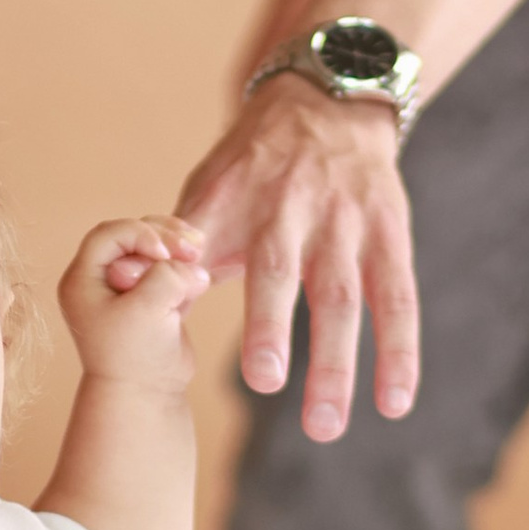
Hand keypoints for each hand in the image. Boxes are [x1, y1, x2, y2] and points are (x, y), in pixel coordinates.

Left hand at [57, 215, 210, 382]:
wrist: (146, 396)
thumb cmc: (135, 358)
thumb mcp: (147, 310)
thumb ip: (167, 276)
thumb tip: (192, 265)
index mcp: (82, 280)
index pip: (109, 234)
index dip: (140, 233)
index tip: (164, 255)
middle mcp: (100, 280)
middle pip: (133, 235)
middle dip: (165, 237)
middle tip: (192, 251)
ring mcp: (127, 287)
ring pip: (154, 247)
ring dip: (179, 248)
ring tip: (199, 258)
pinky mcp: (152, 296)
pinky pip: (169, 267)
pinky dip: (185, 267)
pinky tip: (199, 280)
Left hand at [176, 78, 418, 437]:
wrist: (329, 101)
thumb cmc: (254, 166)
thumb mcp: (209, 190)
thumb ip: (176, 244)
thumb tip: (127, 292)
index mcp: (238, 200)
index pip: (215, 248)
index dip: (192, 281)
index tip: (168, 321)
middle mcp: (293, 208)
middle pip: (282, 273)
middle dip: (271, 329)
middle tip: (264, 387)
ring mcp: (346, 222)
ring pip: (343, 296)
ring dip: (337, 363)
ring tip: (325, 428)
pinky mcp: (389, 234)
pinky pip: (397, 299)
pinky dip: (400, 352)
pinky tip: (395, 404)